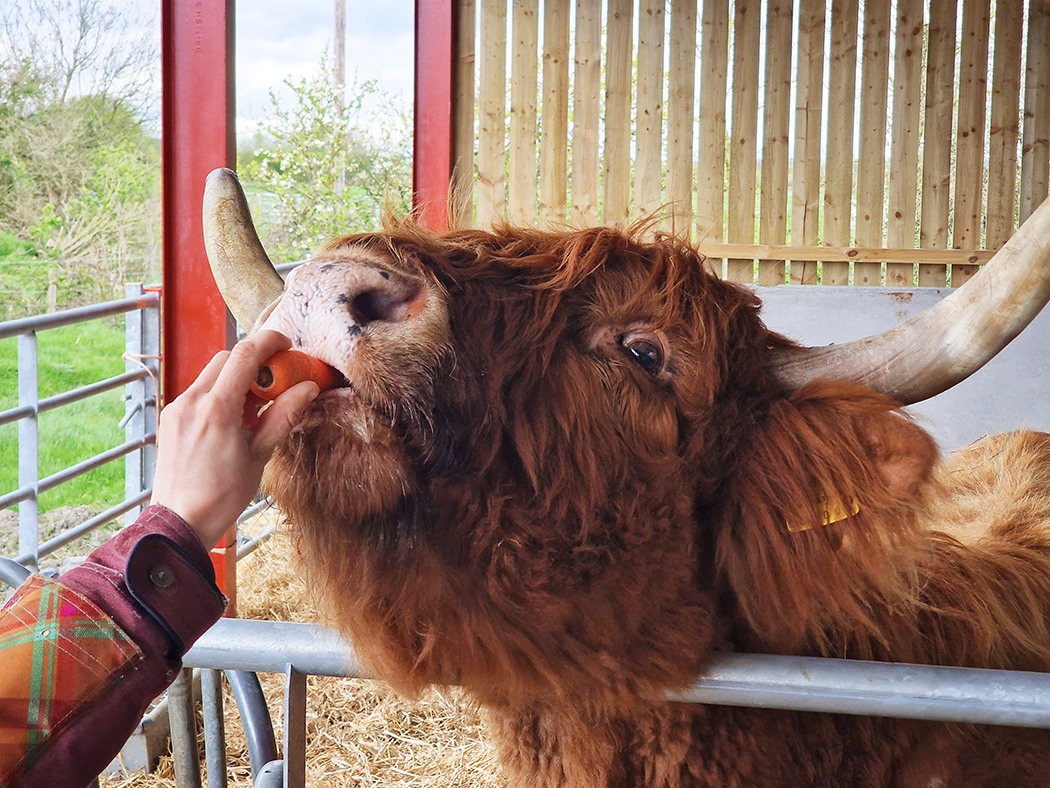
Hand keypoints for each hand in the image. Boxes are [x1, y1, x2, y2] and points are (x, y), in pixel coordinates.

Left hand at [151, 330, 319, 549]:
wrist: (181, 521)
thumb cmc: (222, 494)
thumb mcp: (260, 454)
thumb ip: (283, 415)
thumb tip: (308, 389)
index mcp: (217, 409)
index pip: (244, 355)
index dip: (269, 342)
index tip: (286, 345)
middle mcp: (192, 401)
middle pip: (226, 358)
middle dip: (253, 360)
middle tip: (276, 379)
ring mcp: (177, 409)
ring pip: (211, 374)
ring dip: (236, 377)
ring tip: (255, 405)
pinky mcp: (171, 419)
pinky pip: (198, 392)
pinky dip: (219, 393)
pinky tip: (234, 418)